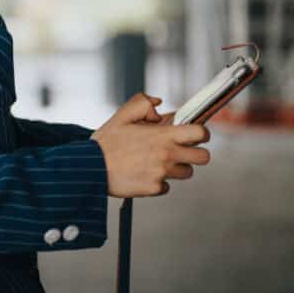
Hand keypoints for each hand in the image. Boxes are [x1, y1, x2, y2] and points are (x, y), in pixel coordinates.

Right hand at [91, 93, 210, 197]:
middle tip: (181, 150)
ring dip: (176, 167)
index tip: (195, 134)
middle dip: (195, 152)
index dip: (201, 133)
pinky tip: (144, 173)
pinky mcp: (154, 188)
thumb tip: (157, 104)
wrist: (90, 167)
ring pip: (186, 172)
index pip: (200, 133)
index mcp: (162, 136)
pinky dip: (158, 181)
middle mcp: (166, 155)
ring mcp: (161, 173)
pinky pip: (166, 186)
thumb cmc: (105, 144)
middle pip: (203, 157)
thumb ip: (142, 104)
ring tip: (157, 162)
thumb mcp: (122, 116)